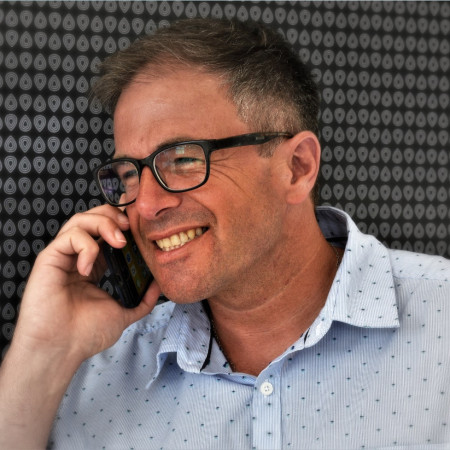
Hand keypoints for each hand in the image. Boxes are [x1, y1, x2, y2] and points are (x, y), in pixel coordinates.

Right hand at [13, 204, 160, 363]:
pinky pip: (69, 236)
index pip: (106, 232)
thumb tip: (158, 286)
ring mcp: (63, 257)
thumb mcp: (123, 313)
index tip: (140, 226)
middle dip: (113, 216)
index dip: (122, 223)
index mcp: (94, 265)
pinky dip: (86, 246)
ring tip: (119, 241)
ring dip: (103, 224)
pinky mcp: (49, 258)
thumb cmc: (85, 334)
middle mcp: (78, 257)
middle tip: (130, 228)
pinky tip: (89, 268)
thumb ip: (142, 301)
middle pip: (93, 218)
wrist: (61, 349)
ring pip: (80, 220)